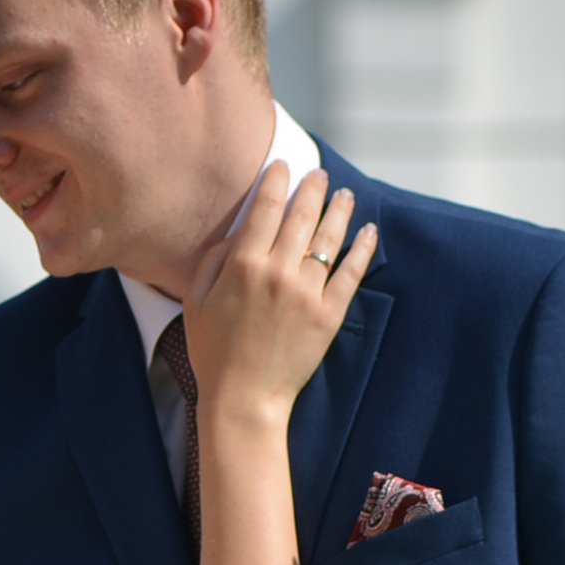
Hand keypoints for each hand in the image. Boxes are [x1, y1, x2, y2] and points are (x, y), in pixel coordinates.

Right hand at [183, 166, 376, 429]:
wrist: (244, 398)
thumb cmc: (212, 352)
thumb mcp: (196, 301)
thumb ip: (212, 261)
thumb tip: (236, 233)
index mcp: (243, 265)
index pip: (266, 208)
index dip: (277, 181)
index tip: (283, 165)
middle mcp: (278, 272)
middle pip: (301, 216)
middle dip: (312, 188)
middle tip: (318, 173)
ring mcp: (307, 293)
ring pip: (329, 238)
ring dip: (339, 210)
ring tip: (344, 194)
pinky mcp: (329, 315)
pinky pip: (351, 273)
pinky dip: (362, 248)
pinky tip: (368, 231)